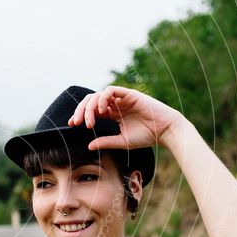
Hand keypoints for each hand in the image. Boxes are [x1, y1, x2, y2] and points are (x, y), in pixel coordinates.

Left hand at [67, 85, 187, 150]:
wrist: (164, 131)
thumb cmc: (146, 136)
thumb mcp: (121, 141)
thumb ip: (105, 142)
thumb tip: (88, 146)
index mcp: (112, 114)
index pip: (91, 110)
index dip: (80, 115)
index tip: (72, 124)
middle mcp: (115, 104)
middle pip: (91, 101)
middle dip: (81, 111)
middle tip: (77, 123)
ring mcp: (121, 98)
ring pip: (98, 95)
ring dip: (90, 107)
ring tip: (89, 121)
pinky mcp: (129, 94)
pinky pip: (111, 90)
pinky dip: (103, 98)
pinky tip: (101, 110)